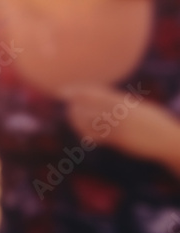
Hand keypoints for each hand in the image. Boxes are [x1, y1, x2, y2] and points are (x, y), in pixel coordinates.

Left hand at [64, 84, 179, 173]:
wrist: (170, 140)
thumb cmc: (153, 123)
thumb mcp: (137, 107)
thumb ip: (120, 102)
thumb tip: (100, 96)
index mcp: (125, 101)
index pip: (95, 92)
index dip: (76, 91)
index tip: (62, 91)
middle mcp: (121, 112)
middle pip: (89, 106)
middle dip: (75, 105)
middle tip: (67, 106)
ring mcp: (121, 127)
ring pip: (91, 121)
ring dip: (78, 120)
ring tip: (72, 118)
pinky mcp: (121, 141)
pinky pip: (99, 137)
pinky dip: (88, 134)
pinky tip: (84, 134)